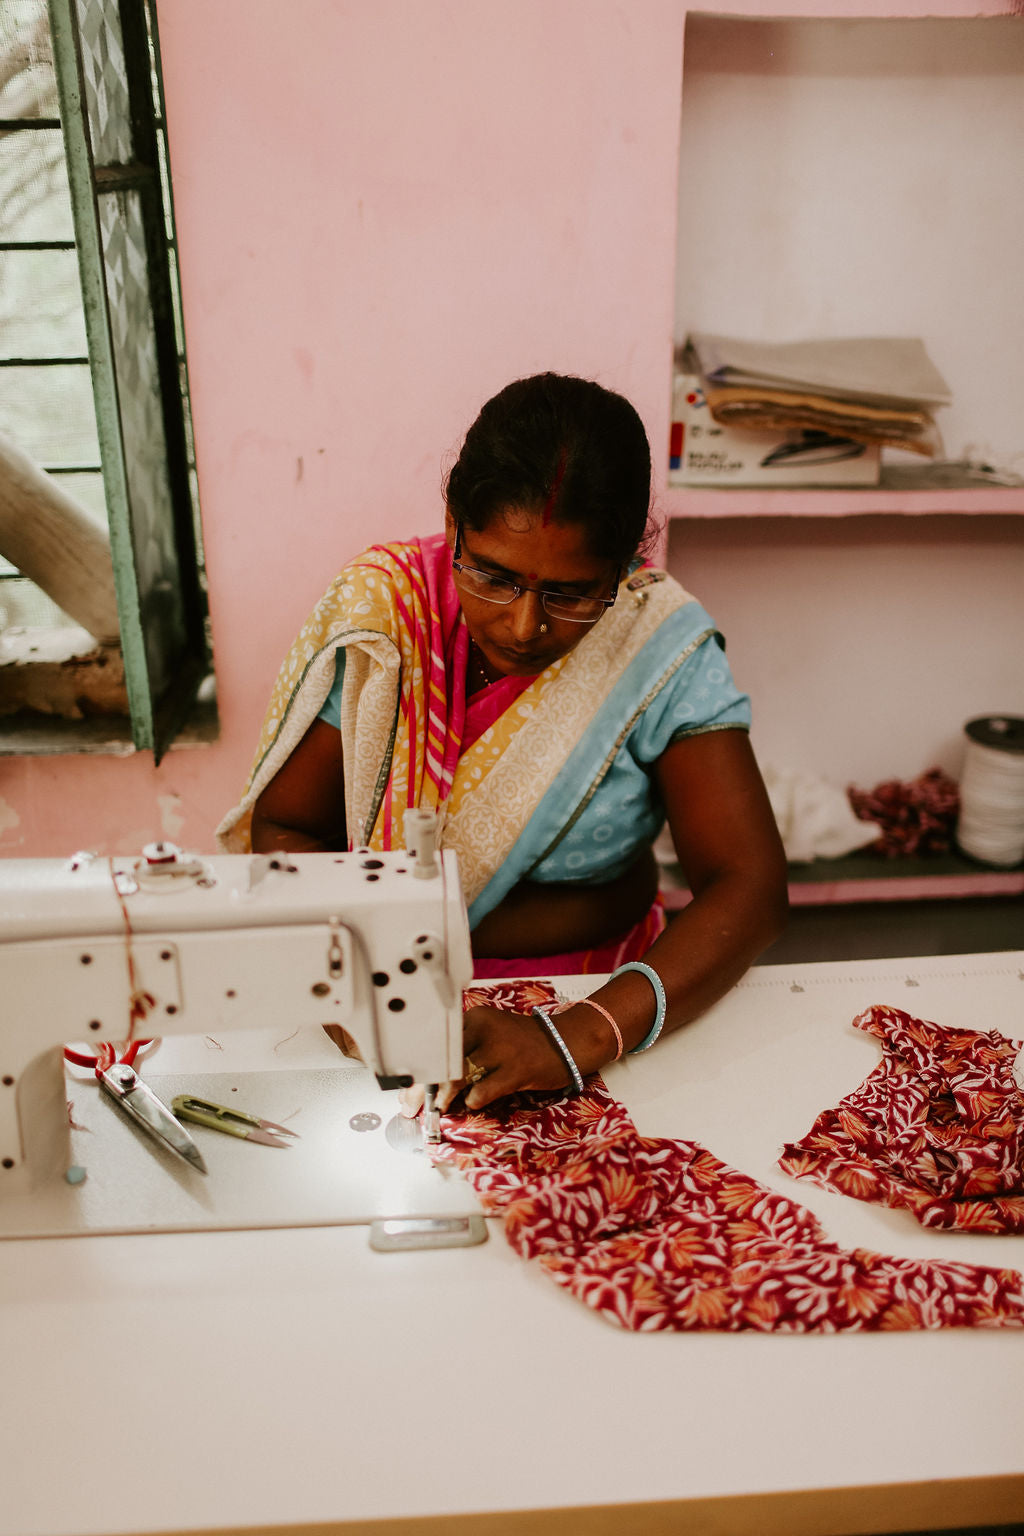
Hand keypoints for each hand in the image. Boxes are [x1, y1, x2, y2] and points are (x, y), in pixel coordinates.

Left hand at [398, 1003, 578, 1118]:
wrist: (564, 1042)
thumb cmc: (521, 1044)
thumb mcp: (489, 1037)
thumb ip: (462, 1054)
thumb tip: (427, 1084)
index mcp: (473, 1018)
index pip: (436, 1044)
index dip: (418, 1070)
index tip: (406, 1091)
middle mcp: (483, 1028)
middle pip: (443, 1061)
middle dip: (423, 1088)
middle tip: (411, 1107)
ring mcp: (501, 1048)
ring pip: (459, 1076)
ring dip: (445, 1097)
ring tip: (442, 1107)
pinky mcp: (517, 1069)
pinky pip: (483, 1091)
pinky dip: (473, 1101)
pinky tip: (473, 1103)